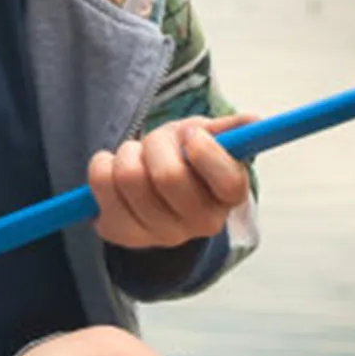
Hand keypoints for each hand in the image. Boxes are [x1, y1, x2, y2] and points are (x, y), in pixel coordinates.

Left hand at [89, 113, 254, 249]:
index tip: (191, 136)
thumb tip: (252, 121)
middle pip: (169, 176)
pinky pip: (101, 184)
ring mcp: (159, 235)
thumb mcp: (210, 140)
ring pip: (130, 176)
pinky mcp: (122, 233)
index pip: (228, 180)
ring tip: (136, 157)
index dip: (205, 150)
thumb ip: (229, 130)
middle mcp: (198, 224)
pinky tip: (115, 174)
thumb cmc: (186, 161)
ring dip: (128, 152)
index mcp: (228, 198)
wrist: (154, 194)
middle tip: (157, 142)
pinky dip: (102, 165)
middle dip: (157, 143)